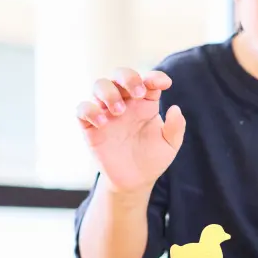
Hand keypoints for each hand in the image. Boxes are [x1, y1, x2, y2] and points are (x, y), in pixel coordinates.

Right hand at [76, 68, 186, 194]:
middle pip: (120, 75)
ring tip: (119, 111)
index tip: (165, 84)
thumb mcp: (169, 146)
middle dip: (128, 77)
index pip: (148, 80)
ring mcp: (106, 113)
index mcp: (145, 103)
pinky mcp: (91, 127)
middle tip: (138, 93)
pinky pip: (82, 109)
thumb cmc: (152, 160)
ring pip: (99, 85)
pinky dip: (89, 110)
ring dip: (109, 93)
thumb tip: (175, 108)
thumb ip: (175, 128)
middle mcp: (125, 103)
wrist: (133, 182)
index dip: (155, 77)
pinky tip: (102, 123)